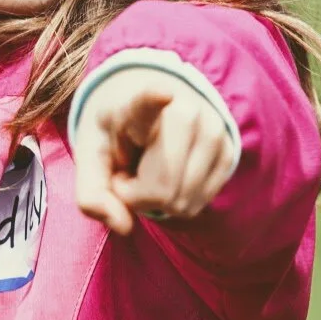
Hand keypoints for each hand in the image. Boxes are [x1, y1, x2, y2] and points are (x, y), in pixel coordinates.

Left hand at [71, 70, 239, 236]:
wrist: (152, 112)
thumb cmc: (118, 138)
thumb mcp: (92, 160)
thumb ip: (91, 195)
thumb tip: (123, 226)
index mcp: (138, 105)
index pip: (147, 101)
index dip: (153, 98)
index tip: (162, 93)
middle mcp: (184, 111)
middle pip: (162, 187)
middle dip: (137, 195)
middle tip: (129, 172)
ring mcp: (212, 130)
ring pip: (182, 201)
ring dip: (157, 200)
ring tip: (150, 169)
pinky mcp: (228, 150)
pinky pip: (197, 204)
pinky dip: (178, 202)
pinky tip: (171, 174)